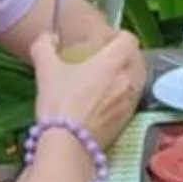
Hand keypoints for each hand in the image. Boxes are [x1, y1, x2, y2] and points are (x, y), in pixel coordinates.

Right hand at [30, 28, 145, 150]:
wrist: (68, 144)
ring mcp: (131, 100)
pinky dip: (124, 94)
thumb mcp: (45, 69)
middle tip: (106, 59)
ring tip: (107, 79)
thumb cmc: (59, 103)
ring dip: (127, 75)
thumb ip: (44, 46)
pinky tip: (106, 100)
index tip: (105, 42)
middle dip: (125, 55)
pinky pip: (132, 98)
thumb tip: (50, 38)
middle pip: (137, 59)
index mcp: (113, 62)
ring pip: (137, 79)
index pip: (129, 39)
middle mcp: (128, 79)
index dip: (119, 37)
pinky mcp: (129, 119)